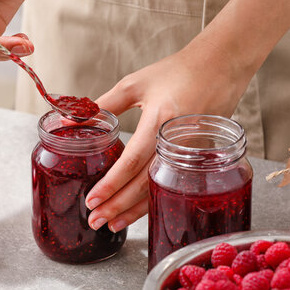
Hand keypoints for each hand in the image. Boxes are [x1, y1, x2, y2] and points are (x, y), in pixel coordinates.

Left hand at [85, 39, 250, 232]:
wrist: (221, 65)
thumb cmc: (176, 71)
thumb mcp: (134, 84)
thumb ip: (102, 105)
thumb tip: (69, 120)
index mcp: (160, 119)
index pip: (132, 161)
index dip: (111, 184)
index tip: (92, 200)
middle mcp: (176, 140)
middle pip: (144, 183)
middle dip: (118, 205)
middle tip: (95, 221)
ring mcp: (191, 152)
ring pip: (158, 188)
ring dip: (135, 210)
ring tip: (112, 224)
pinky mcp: (198, 157)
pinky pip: (171, 182)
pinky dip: (152, 199)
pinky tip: (137, 210)